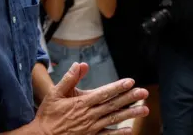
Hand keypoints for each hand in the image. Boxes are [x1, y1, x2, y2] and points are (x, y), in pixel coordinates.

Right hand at [34, 62, 148, 134]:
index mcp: (81, 103)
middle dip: (130, 98)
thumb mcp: (54, 94)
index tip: (130, 82)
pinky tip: (130, 129)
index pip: (104, 93)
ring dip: (130, 114)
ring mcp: (91, 128)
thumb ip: (69, 79)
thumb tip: (79, 64)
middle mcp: (89, 115)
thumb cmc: (48, 115)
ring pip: (114, 119)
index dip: (118, 87)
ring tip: (144, 109)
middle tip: (144, 93)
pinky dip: (119, 133)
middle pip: (113, 105)